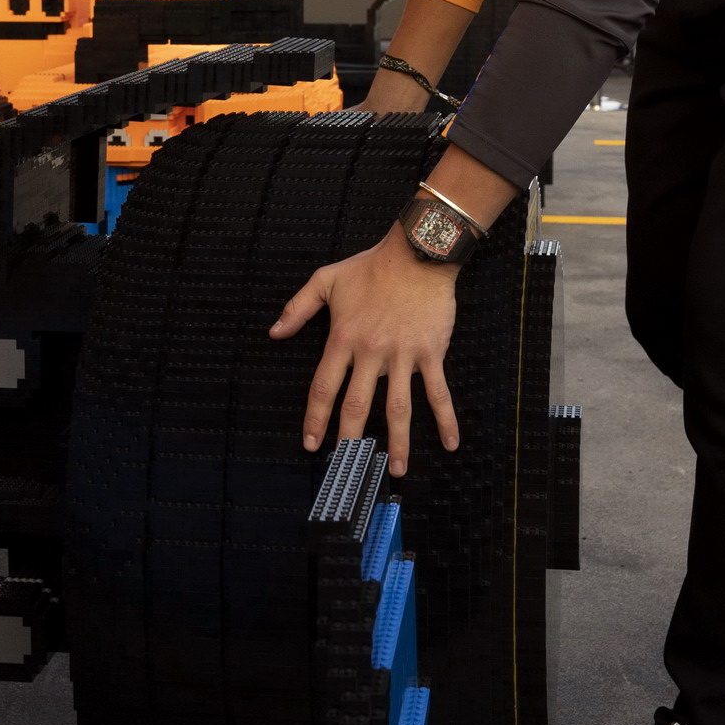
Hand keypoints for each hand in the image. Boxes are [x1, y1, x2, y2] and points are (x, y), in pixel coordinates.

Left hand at [270, 222, 459, 477]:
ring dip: (396, 443)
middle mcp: (371, 353)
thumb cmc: (370, 266)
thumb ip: (297, 308)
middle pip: (357, 405)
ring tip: (395, 471)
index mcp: (343, 338)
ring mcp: (402, 356)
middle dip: (350, 440)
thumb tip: (274, 333)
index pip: (323, 387)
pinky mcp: (430, 354)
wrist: (417, 253)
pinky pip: (438, 393)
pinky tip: (450, 444)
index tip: (311, 443)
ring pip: (398, 409)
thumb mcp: (325, 279)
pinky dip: (446, 420)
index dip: (315, 417)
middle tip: (347, 469)